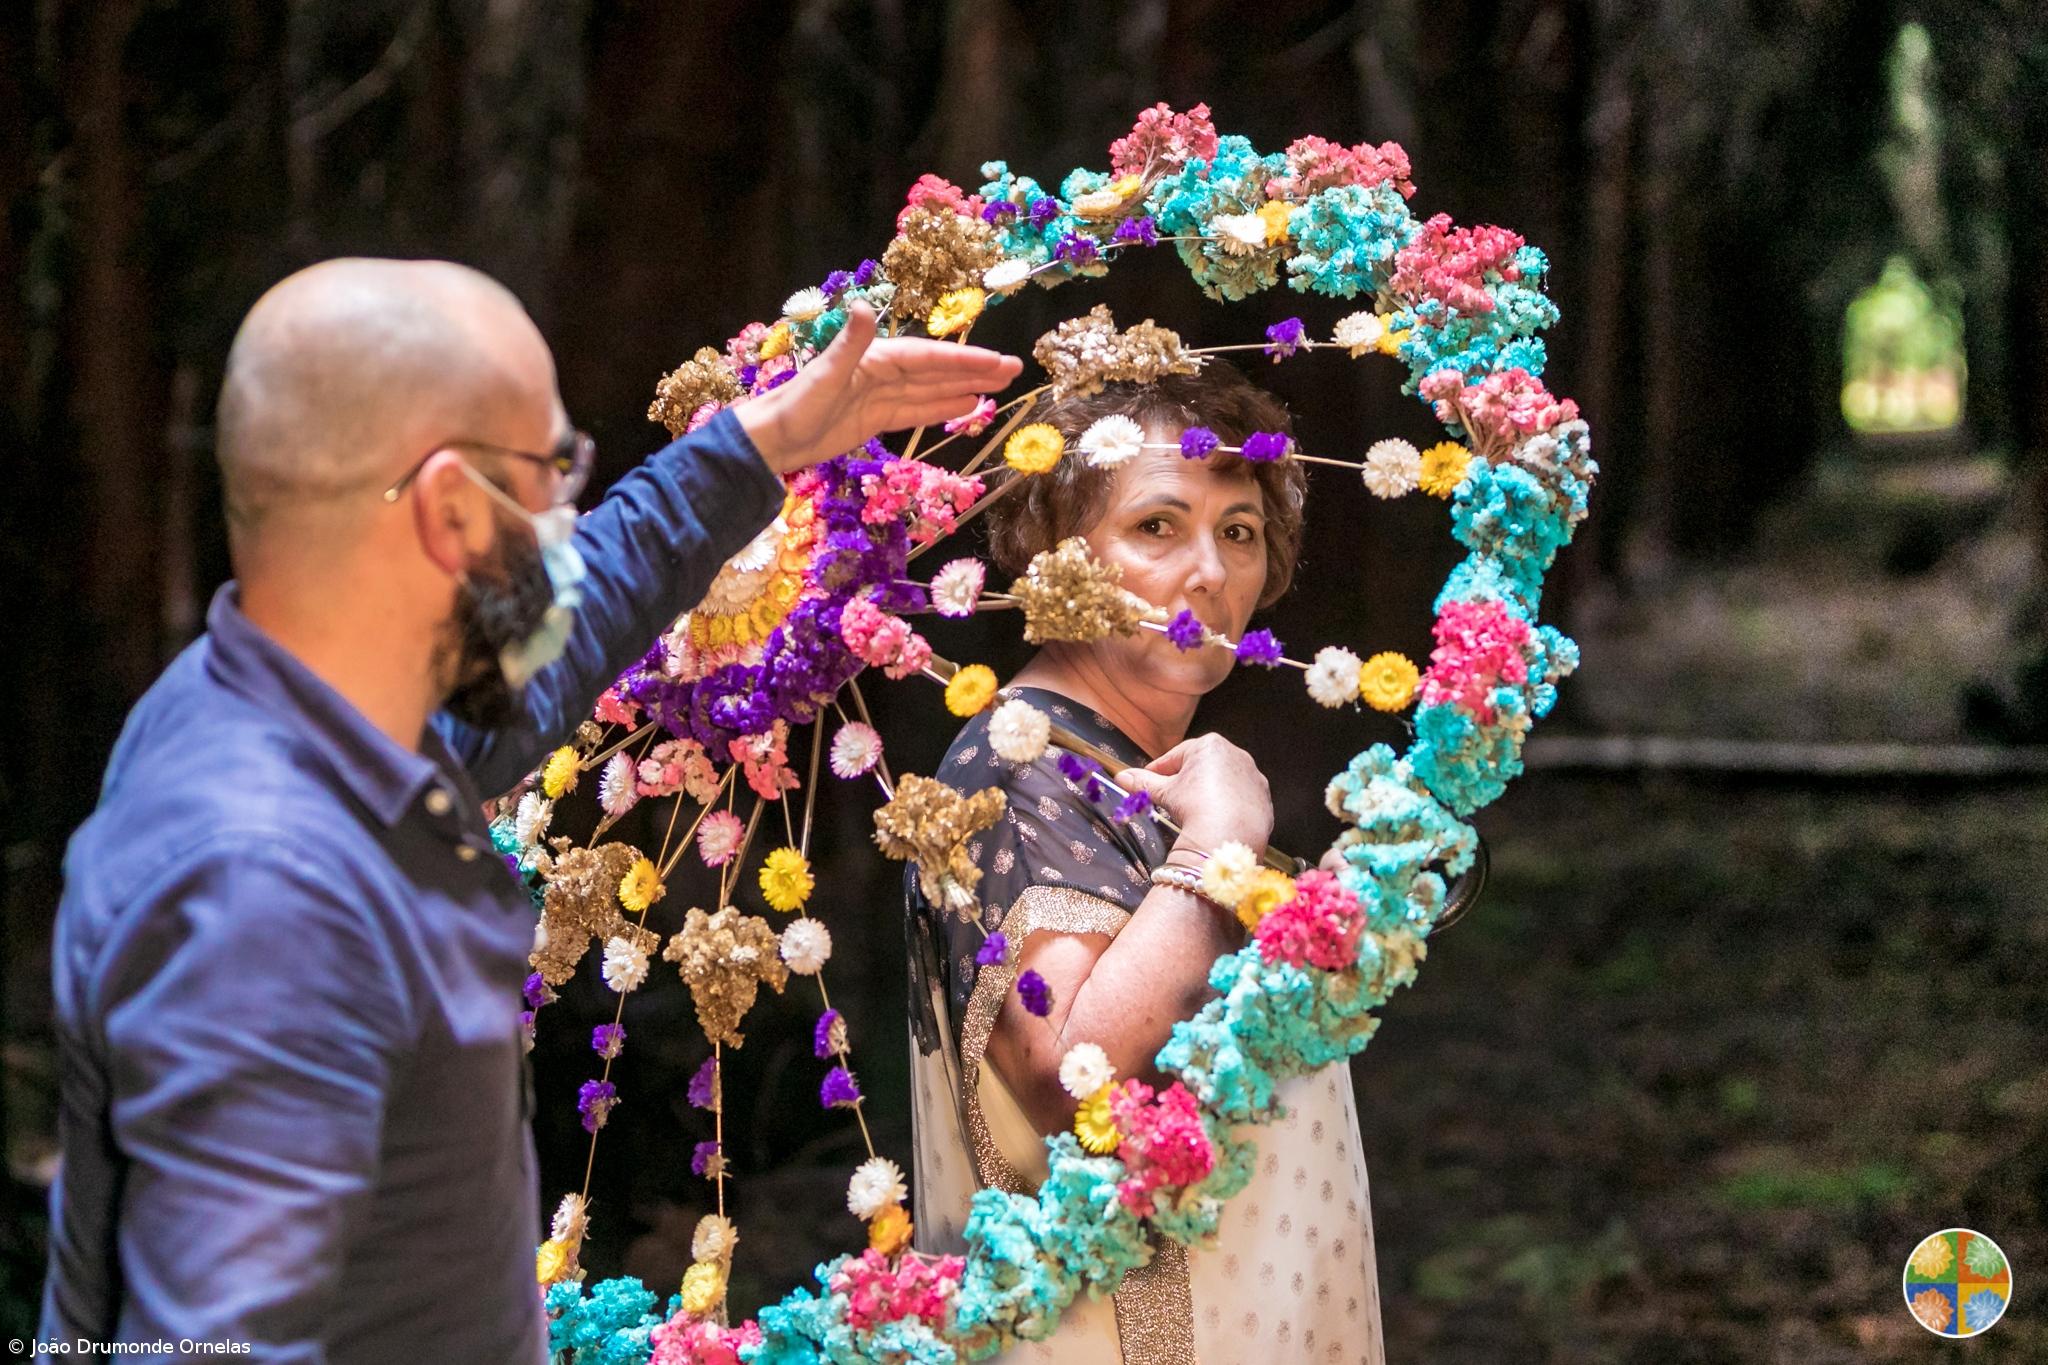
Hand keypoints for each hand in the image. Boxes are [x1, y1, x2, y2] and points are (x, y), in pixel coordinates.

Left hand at [731, 302, 1022, 473]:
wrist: (770, 440)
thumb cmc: (794, 407)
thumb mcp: (823, 376)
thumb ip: (848, 344)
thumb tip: (861, 306)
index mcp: (874, 359)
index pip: (928, 358)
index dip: (964, 359)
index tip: (997, 361)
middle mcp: (882, 373)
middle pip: (936, 370)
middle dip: (975, 369)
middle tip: (1014, 369)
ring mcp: (879, 396)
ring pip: (931, 390)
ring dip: (964, 386)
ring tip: (1000, 386)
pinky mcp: (874, 419)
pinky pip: (916, 411)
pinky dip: (942, 408)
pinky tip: (966, 407)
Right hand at [1115, 733, 1272, 853]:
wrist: (1228, 835)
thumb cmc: (1195, 805)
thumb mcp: (1164, 792)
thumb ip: (1142, 782)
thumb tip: (1121, 777)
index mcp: (1210, 745)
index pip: (1177, 755)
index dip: (1160, 770)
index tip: (1149, 782)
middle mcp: (1237, 755)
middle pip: (1203, 767)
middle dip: (1186, 781)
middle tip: (1170, 799)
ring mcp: (1253, 777)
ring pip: (1224, 783)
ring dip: (1209, 793)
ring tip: (1193, 812)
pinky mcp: (1264, 799)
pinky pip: (1240, 800)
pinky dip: (1228, 807)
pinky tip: (1216, 821)